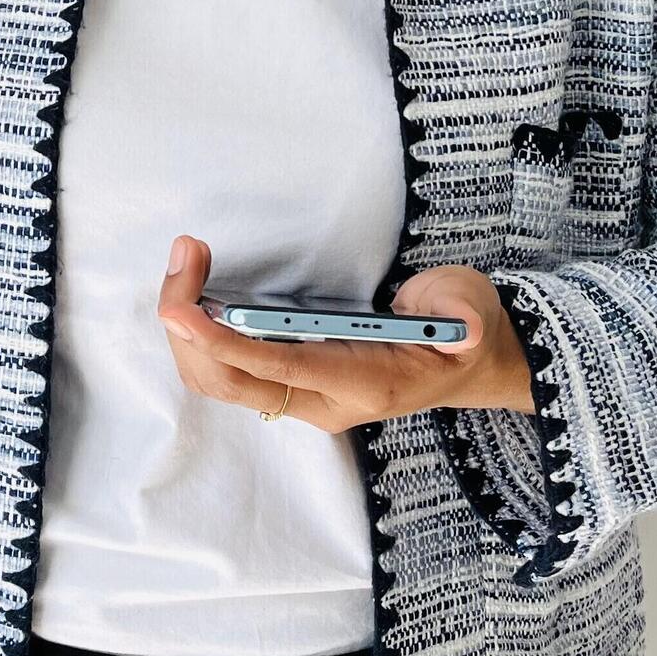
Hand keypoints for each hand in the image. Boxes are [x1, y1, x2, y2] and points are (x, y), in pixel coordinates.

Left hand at [154, 236, 537, 429]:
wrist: (465, 365)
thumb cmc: (462, 332)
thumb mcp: (473, 312)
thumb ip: (465, 316)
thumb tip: (466, 326)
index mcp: (366, 385)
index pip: (282, 369)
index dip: (228, 343)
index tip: (183, 313)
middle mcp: (325, 401)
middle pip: (232, 382)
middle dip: (192, 326)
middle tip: (186, 254)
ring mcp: (304, 397)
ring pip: (221, 380)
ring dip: (190, 327)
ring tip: (189, 260)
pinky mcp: (291, 383)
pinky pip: (229, 369)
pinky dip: (202, 332)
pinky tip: (198, 289)